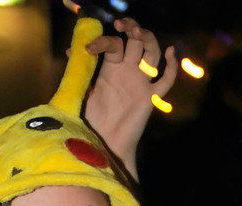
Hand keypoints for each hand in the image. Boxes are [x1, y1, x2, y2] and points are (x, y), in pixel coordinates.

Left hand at [83, 18, 176, 178]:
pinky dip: (172, 67)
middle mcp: (128, 71)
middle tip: (121, 24)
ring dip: (147, 39)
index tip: (89, 48)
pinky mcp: (150, 98)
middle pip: (136, 40)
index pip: (114, 44)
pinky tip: (169, 52)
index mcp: (111, 68)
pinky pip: (166, 81)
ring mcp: (141, 83)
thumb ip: (79, 73)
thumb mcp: (82, 93)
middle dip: (131, 28)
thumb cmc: (90, 121)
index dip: (103, 41)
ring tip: (137, 32)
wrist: (101, 146)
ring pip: (152, 52)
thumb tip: (69, 52)